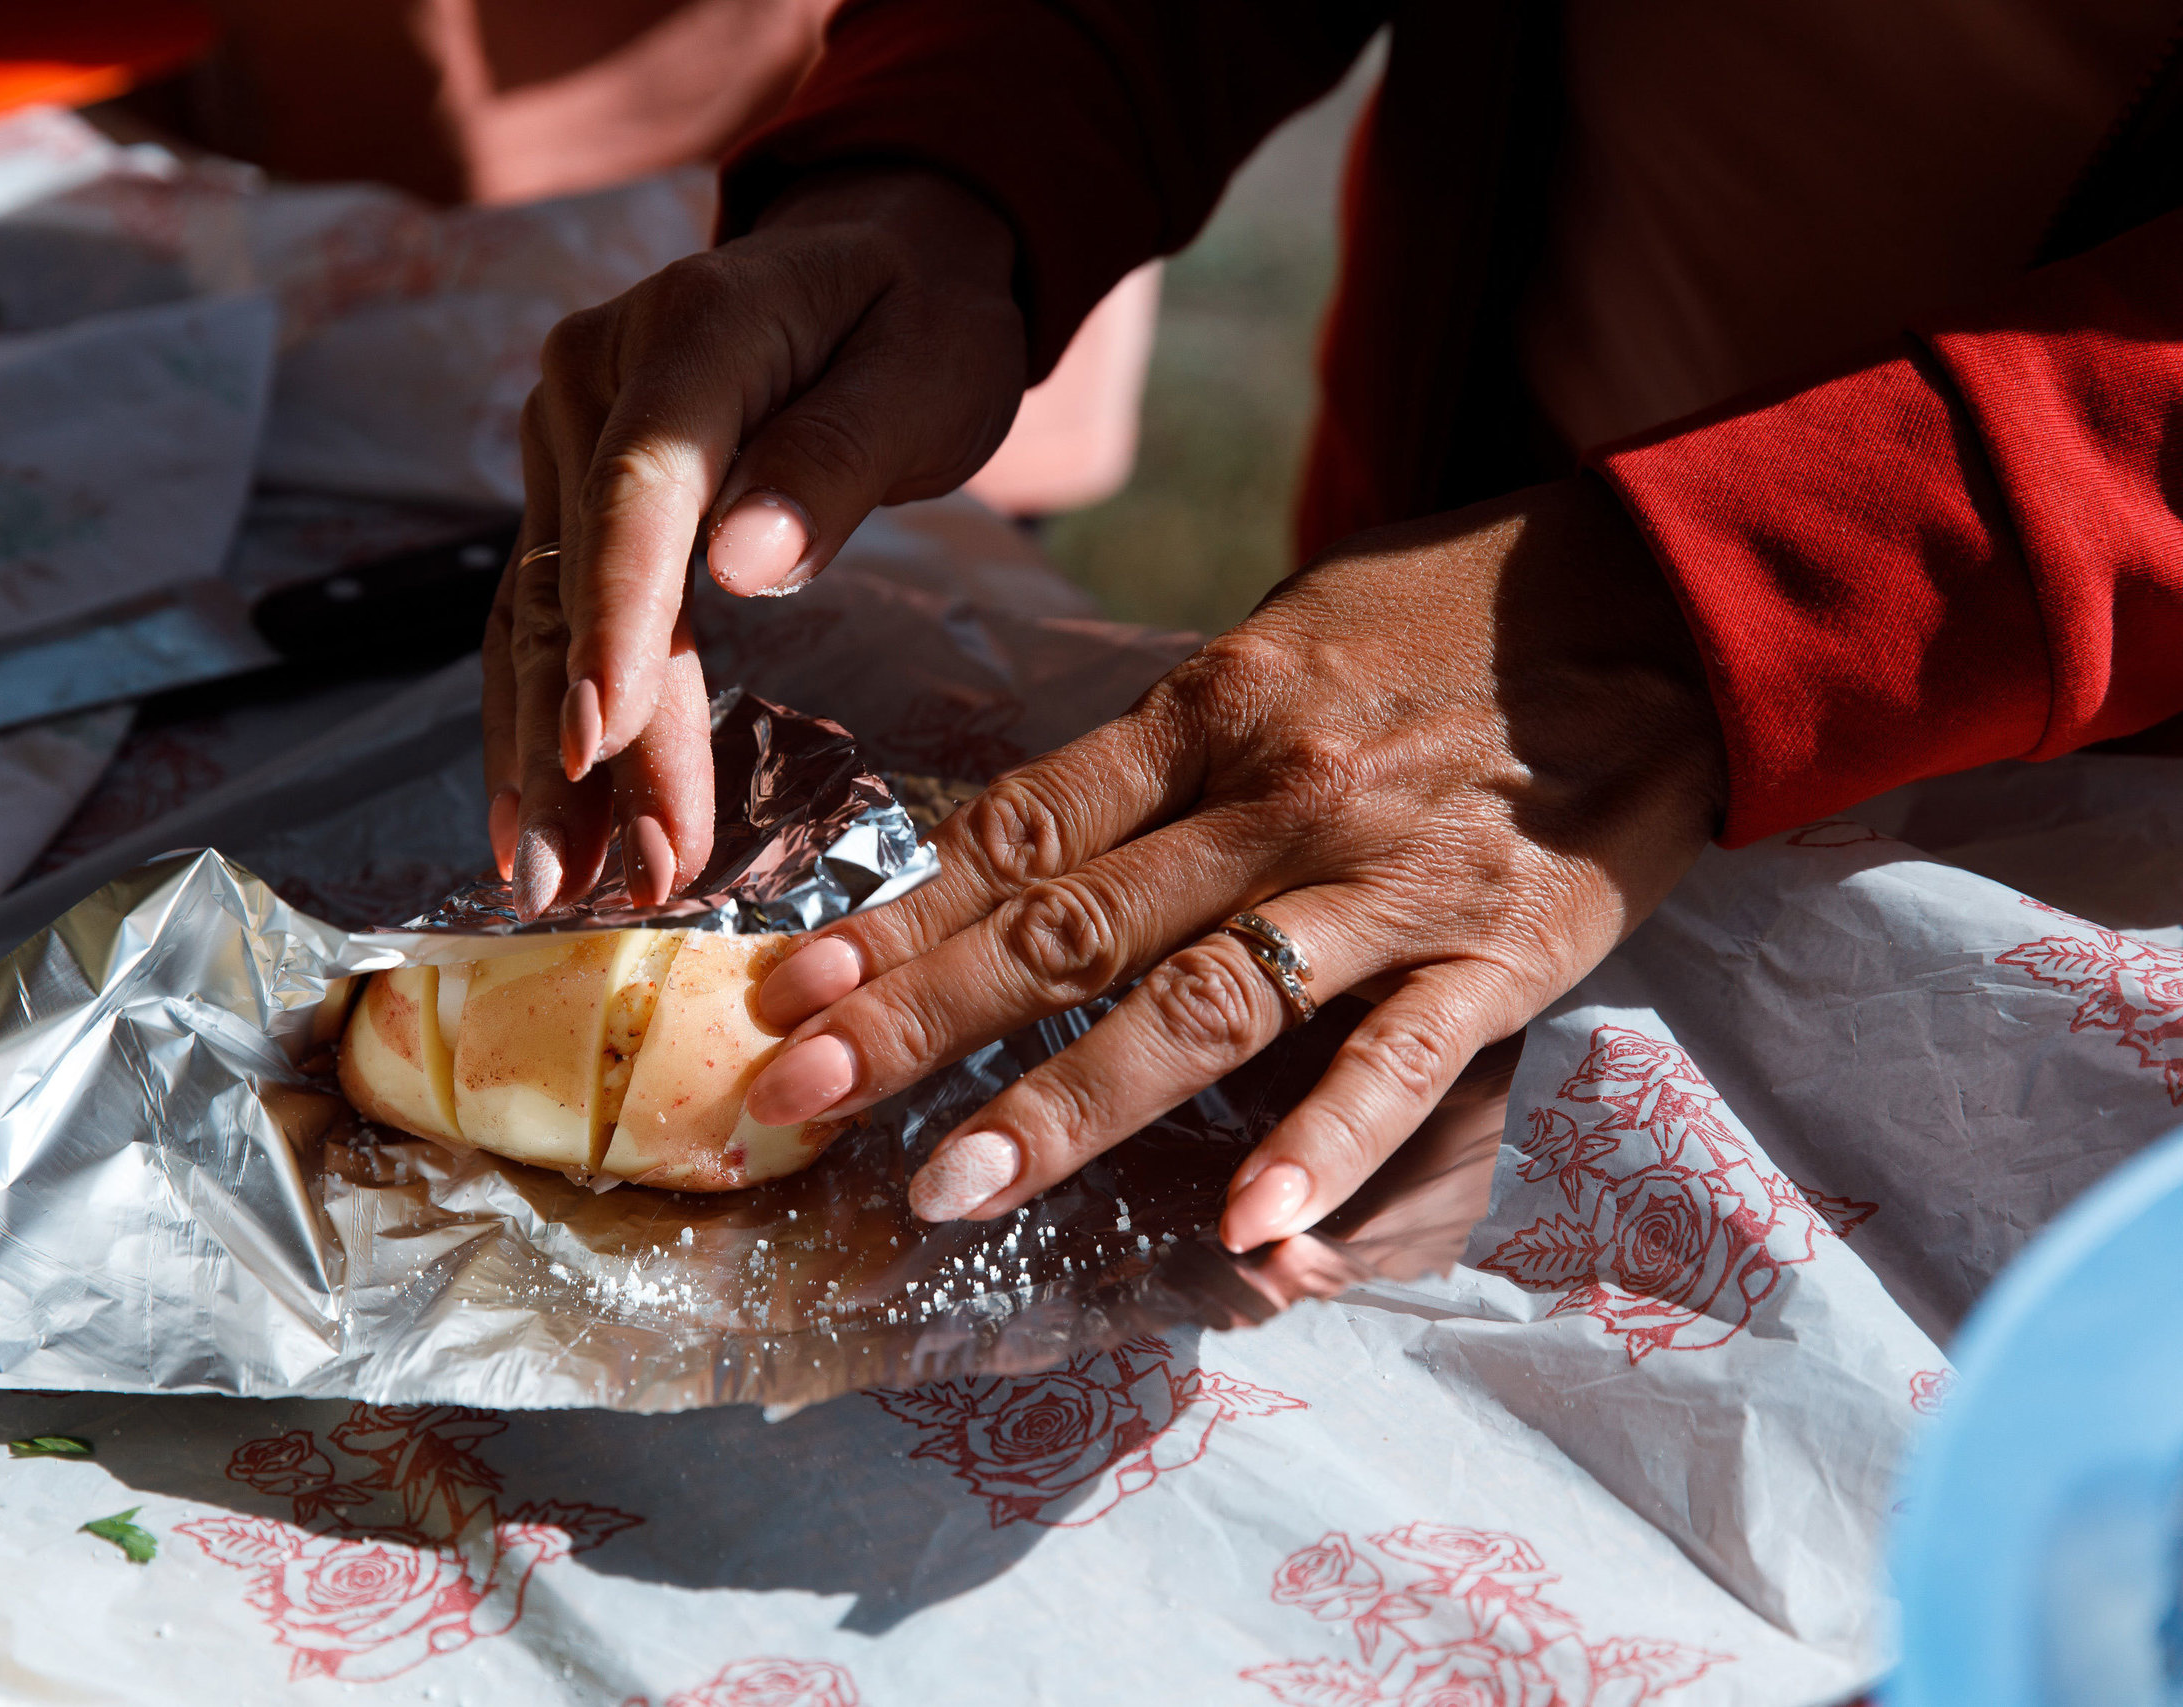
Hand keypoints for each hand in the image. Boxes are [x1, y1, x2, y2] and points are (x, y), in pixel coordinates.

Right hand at [483, 169, 1028, 914]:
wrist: (880, 260)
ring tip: (548, 886)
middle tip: (598, 882)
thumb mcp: (927, 373)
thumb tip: (741, 563)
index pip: (639, 494)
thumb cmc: (921, 320)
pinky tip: (539, 824)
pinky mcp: (567, 488)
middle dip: (587, 742)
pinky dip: (542, 721)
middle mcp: (595, 377)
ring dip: (543, 757)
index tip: (596, 744)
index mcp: (694, 333)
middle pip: (574, 578)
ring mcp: (567, 433)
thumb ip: (837, 459)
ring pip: (536, 614)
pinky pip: (543, 616)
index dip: (612, 625)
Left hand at [737, 477, 1728, 1250]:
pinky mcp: (1505, 947)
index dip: (900, 914)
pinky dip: (1324, 1147)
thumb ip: (1171, 744)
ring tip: (949, 1190)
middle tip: (790, 1101)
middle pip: (1069, 926)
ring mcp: (1389, 878)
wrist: (1674, 591)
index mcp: (1215, 705)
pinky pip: (1400, 1059)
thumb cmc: (1455, 610)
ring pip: (1199, 1003)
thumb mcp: (1288, 634)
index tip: (793, 986)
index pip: (1022, 827)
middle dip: (917, 1020)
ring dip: (1065, 1107)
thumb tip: (1038, 839)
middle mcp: (1279, 794)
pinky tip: (1251, 1234)